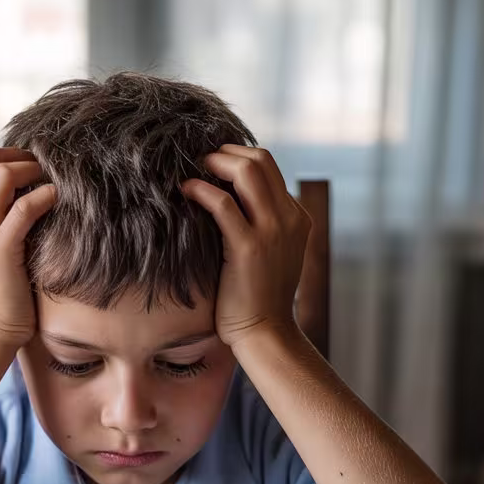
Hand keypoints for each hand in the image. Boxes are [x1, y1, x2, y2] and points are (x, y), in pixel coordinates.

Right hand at [0, 147, 55, 348]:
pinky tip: (58, 200)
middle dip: (20, 154)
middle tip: (46, 168)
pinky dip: (44, 197)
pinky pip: (23, 208)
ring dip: (32, 169)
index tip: (36, 168)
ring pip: (0, 172)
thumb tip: (32, 203)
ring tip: (55, 182)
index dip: (10, 156)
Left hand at [181, 145, 310, 348]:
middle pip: (261, 159)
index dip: (239, 160)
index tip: (215, 164)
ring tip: (194, 168)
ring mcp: (272, 231)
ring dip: (216, 162)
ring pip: (247, 171)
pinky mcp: (248, 247)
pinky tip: (186, 190)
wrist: (265, 332)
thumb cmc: (258, 297)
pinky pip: (223, 204)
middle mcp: (289, 218)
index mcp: (297, 218)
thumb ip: (263, 226)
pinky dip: (202, 190)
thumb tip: (232, 203)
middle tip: (202, 159)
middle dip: (228, 152)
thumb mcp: (272, 254)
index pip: (270, 169)